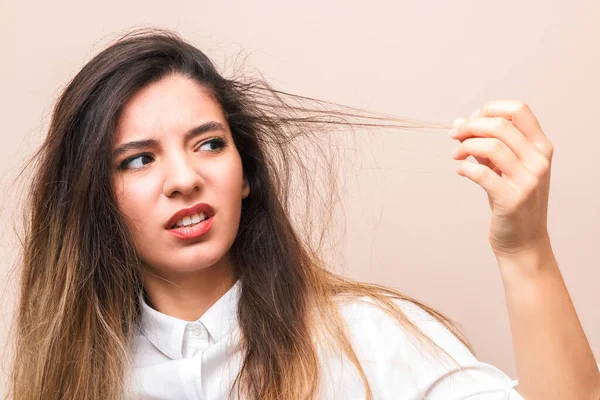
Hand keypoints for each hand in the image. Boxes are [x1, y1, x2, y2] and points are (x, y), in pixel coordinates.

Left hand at [449, 100, 553, 256]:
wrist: (524, 240)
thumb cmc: (511, 200)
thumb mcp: (502, 168)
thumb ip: (483, 143)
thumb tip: (457, 122)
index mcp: (541, 146)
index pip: (519, 109)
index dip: (489, 108)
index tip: (470, 120)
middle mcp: (539, 160)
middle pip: (500, 125)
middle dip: (469, 126)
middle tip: (454, 136)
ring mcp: (528, 180)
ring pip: (491, 146)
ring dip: (465, 146)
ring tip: (456, 155)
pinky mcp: (512, 199)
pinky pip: (481, 173)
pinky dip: (465, 168)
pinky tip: (461, 171)